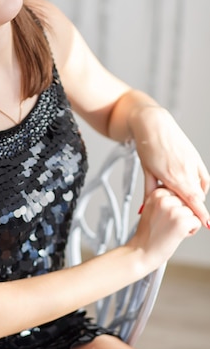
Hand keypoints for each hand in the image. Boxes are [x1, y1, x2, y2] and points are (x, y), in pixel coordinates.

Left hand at [130, 106, 209, 227]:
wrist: (153, 124)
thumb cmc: (147, 146)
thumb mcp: (147, 172)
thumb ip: (150, 192)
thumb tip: (144, 209)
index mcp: (172, 176)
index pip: (192, 200)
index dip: (200, 214)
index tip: (207, 225)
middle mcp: (185, 170)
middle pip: (196, 197)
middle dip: (192, 207)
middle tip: (184, 213)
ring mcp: (192, 163)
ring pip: (200, 187)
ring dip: (194, 196)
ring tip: (183, 197)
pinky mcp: (195, 157)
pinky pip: (204, 177)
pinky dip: (200, 185)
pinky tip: (192, 188)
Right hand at [132, 187, 201, 268]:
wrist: (141, 251)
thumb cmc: (148, 233)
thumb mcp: (152, 208)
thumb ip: (166, 198)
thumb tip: (187, 194)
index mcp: (156, 193)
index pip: (178, 193)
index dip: (175, 207)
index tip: (163, 217)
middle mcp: (164, 199)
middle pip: (187, 202)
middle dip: (183, 213)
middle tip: (167, 225)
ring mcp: (173, 210)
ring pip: (193, 212)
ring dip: (187, 222)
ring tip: (171, 230)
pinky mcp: (181, 222)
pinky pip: (197, 222)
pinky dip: (191, 231)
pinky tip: (177, 235)